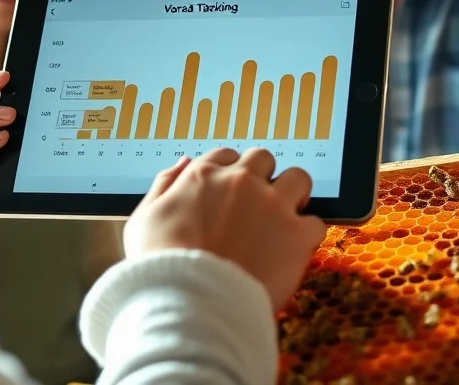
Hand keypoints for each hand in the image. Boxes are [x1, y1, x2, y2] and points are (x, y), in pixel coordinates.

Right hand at [123, 148, 327, 310]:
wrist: (187, 303)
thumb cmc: (159, 266)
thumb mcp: (143, 218)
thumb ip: (164, 184)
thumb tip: (184, 162)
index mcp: (203, 176)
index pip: (226, 156)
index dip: (229, 175)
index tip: (230, 194)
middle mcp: (240, 182)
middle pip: (263, 159)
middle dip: (262, 178)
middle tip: (257, 206)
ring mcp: (271, 204)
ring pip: (299, 179)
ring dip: (293, 195)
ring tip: (283, 220)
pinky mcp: (296, 234)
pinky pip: (315, 222)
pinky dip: (306, 236)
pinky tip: (291, 253)